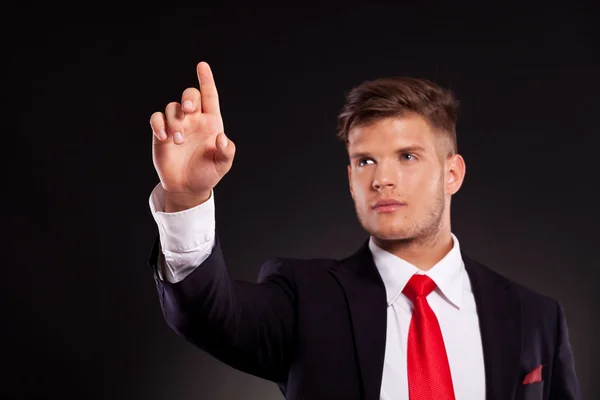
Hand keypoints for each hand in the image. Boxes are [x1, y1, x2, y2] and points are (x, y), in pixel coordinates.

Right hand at [150, 62, 235, 202]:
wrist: (187, 187)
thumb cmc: (207, 174)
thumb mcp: (222, 165)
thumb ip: (226, 151)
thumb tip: (221, 137)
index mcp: (211, 123)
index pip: (209, 96)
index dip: (206, 80)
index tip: (202, 66)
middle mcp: (194, 120)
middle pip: (190, 96)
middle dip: (188, 98)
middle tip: (189, 111)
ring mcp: (177, 126)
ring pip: (172, 108)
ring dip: (174, 121)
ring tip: (177, 141)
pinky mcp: (161, 133)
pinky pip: (157, 119)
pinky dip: (158, 123)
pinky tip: (164, 135)